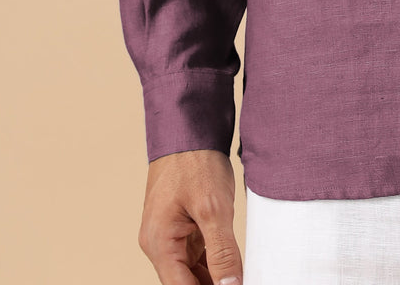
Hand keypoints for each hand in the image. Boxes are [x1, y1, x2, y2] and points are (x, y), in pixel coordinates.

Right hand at [137, 148, 243, 284]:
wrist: (189, 129)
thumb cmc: (195, 162)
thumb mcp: (214, 208)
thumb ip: (222, 252)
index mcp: (159, 243)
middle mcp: (158, 244)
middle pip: (184, 283)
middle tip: (241, 281)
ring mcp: (167, 236)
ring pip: (191, 272)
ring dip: (213, 277)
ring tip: (239, 276)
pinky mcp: (179, 227)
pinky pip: (194, 256)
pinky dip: (212, 262)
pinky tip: (232, 266)